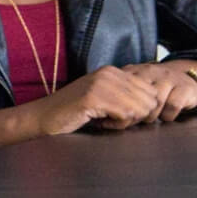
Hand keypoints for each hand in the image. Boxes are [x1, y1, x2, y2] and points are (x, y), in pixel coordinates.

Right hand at [0, 66, 166, 142]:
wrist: (41, 120)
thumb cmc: (72, 114)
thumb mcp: (104, 99)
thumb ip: (126, 96)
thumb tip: (155, 105)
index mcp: (113, 71)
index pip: (152, 91)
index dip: (141, 110)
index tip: (118, 116)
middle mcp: (110, 73)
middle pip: (150, 100)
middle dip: (135, 117)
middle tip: (111, 120)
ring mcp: (101, 83)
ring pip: (140, 109)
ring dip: (125, 122)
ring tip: (104, 121)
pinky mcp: (94, 97)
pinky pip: (126, 116)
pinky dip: (116, 126)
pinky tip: (98, 123)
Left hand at [118, 59, 196, 123]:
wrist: (188, 76)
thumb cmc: (155, 87)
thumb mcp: (134, 85)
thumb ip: (118, 94)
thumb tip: (99, 117)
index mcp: (134, 71)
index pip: (120, 89)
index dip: (115, 107)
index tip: (113, 118)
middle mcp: (151, 71)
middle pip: (137, 97)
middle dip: (133, 114)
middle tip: (133, 122)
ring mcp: (168, 78)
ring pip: (155, 102)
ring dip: (150, 116)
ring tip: (148, 119)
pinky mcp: (184, 88)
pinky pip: (172, 106)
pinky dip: (167, 116)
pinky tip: (165, 117)